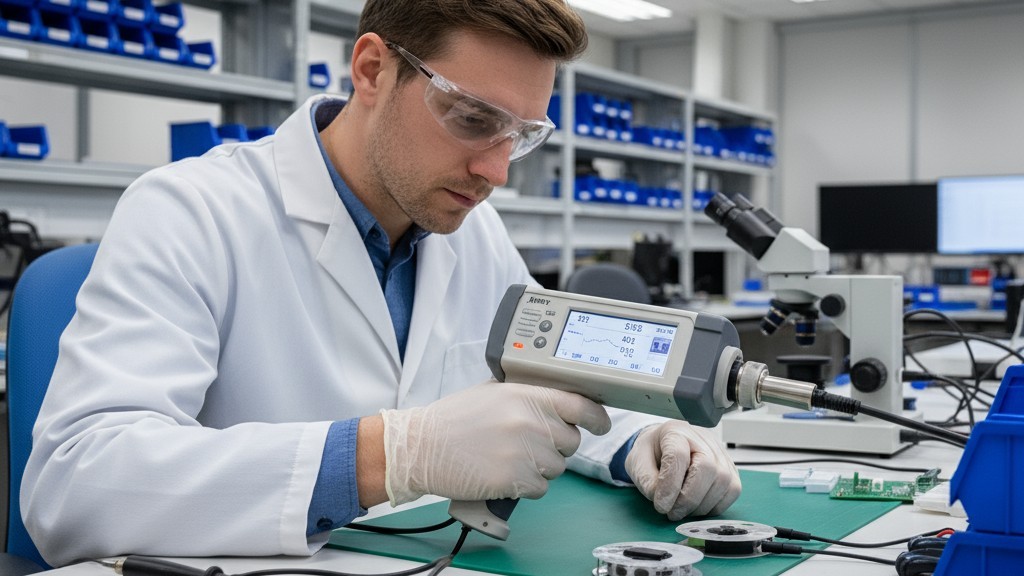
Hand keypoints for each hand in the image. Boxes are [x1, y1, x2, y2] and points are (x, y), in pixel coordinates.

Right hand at [380, 382, 610, 504]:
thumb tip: (556, 399)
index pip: (580, 406)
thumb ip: (527, 395)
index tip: (601, 424)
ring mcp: (525, 452)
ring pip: (557, 468)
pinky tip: (504, 473)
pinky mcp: (515, 479)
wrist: (422, 447)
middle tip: (528, 443)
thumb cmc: (454, 419)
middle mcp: (531, 422)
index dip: (596, 417)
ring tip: (509, 457)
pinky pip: (540, 488)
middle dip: (555, 445)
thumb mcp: (493, 392)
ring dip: (540, 467)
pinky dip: (526, 486)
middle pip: (570, 441)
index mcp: (528, 396)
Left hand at [625, 421, 740, 519]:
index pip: (678, 455)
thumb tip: (663, 501)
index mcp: (675, 431)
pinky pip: (733, 490)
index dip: (670, 484)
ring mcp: (720, 452)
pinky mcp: (730, 468)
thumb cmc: (651, 454)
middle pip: (707, 468)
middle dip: (689, 498)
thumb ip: (647, 481)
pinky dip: (716, 505)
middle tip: (672, 513)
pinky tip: (698, 507)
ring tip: (682, 510)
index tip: (661, 505)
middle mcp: (701, 438)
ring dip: (702, 505)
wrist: (663, 447)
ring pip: (724, 481)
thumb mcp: (637, 463)